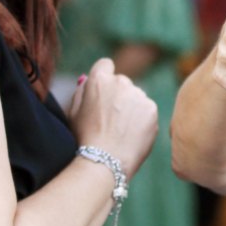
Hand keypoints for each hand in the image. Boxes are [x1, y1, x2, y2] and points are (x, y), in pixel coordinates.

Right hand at [68, 57, 158, 177]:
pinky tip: (131, 134)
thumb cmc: (84, 138)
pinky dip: (141, 119)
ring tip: (120, 130)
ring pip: (135, 96)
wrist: (105, 161)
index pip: (105, 64)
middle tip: (111, 117)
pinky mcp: (151, 108)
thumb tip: (89, 79)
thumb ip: (82, 91)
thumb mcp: (73, 111)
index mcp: (99, 79)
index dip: (103, 76)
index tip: (103, 90)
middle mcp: (121, 82)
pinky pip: (146, 109)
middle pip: (121, 81)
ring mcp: (138, 95)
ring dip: (130, 107)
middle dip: (118, 94)